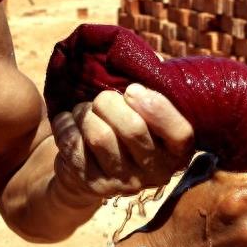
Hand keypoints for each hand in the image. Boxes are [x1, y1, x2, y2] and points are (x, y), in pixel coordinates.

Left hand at [51, 85, 194, 202]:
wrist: (90, 172)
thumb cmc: (124, 128)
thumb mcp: (144, 112)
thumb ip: (152, 89)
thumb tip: (153, 62)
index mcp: (176, 152)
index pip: (180, 133)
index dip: (157, 107)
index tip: (132, 89)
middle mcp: (155, 172)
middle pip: (133, 128)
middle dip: (110, 102)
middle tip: (101, 99)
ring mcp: (124, 183)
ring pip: (100, 135)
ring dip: (85, 113)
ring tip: (84, 110)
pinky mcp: (93, 184)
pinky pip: (74, 145)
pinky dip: (66, 125)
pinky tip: (68, 122)